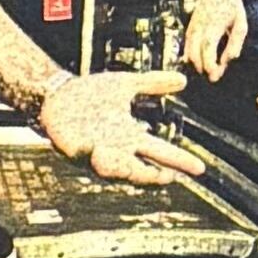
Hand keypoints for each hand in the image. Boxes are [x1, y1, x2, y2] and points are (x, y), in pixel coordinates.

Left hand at [38, 68, 201, 187]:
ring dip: (122, 167)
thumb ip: (152, 83)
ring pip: (112, 169)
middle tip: (167, 177)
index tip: (199, 168)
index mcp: (129, 136)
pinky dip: (90, 154)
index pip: (160, 152)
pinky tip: (97, 150)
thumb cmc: (91, 93)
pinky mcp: (74, 149)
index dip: (179, 161)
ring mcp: (95, 152)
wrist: (58, 93)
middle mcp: (116, 149)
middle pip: (139, 170)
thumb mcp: (125, 84)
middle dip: (152, 175)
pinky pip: (83, 156)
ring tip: (130, 162)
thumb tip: (182, 80)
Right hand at [181, 0, 247, 82]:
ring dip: (195, 64)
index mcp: (213, 25)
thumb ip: (235, 43)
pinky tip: (198, 63)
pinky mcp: (190, 26)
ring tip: (206, 71)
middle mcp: (199, 26)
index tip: (215, 76)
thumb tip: (230, 60)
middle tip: (213, 77)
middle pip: (194, 53)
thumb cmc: (233, 6)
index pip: (207, 48)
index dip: (209, 64)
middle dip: (202, 68)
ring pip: (188, 50)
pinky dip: (190, 55)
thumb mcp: (240, 23)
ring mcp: (192, 25)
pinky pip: (186, 45)